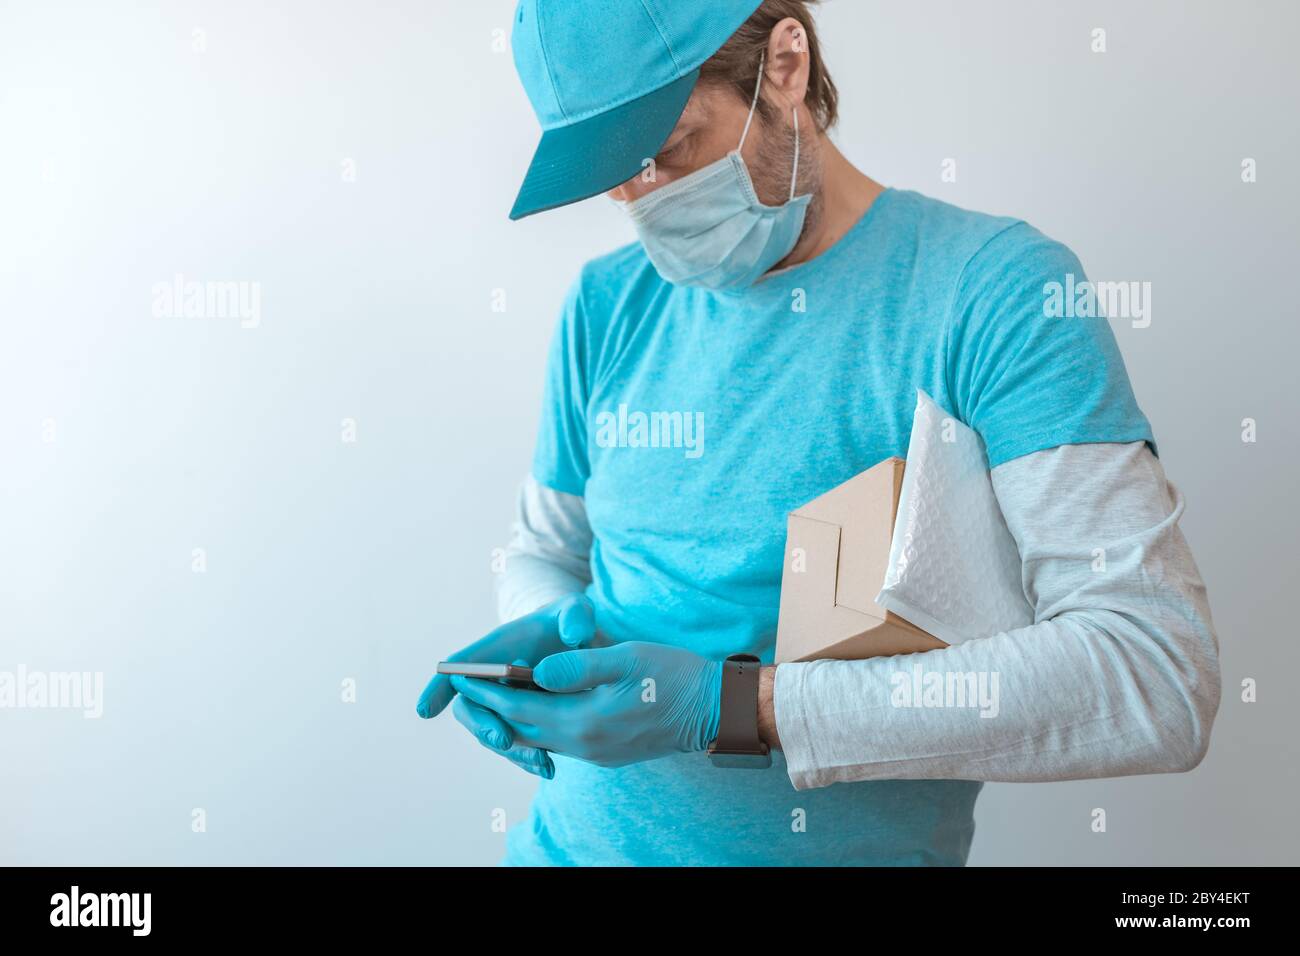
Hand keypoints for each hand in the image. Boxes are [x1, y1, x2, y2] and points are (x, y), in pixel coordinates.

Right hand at [416, 594, 598, 778]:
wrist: (575, 642)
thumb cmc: (568, 620)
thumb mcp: (575, 610)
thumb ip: (574, 615)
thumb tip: (574, 635)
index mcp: (496, 649)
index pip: (460, 666)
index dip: (438, 687)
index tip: (424, 711)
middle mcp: (493, 679)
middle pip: (471, 706)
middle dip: (483, 725)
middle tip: (504, 740)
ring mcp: (505, 703)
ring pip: (492, 731)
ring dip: (510, 749)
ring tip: (539, 761)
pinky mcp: (523, 721)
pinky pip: (516, 743)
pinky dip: (527, 757)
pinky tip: (548, 768)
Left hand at [450, 642, 722, 769]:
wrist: (714, 711)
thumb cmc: (674, 676)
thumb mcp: (626, 658)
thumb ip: (578, 667)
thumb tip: (536, 672)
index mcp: (585, 721)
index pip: (521, 708)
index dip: (489, 691)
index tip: (463, 676)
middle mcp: (585, 744)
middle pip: (523, 729)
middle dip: (493, 708)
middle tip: (468, 686)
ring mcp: (597, 753)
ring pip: (540, 738)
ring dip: (515, 718)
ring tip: (495, 695)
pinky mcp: (607, 753)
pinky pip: (560, 742)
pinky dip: (539, 725)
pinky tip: (537, 708)